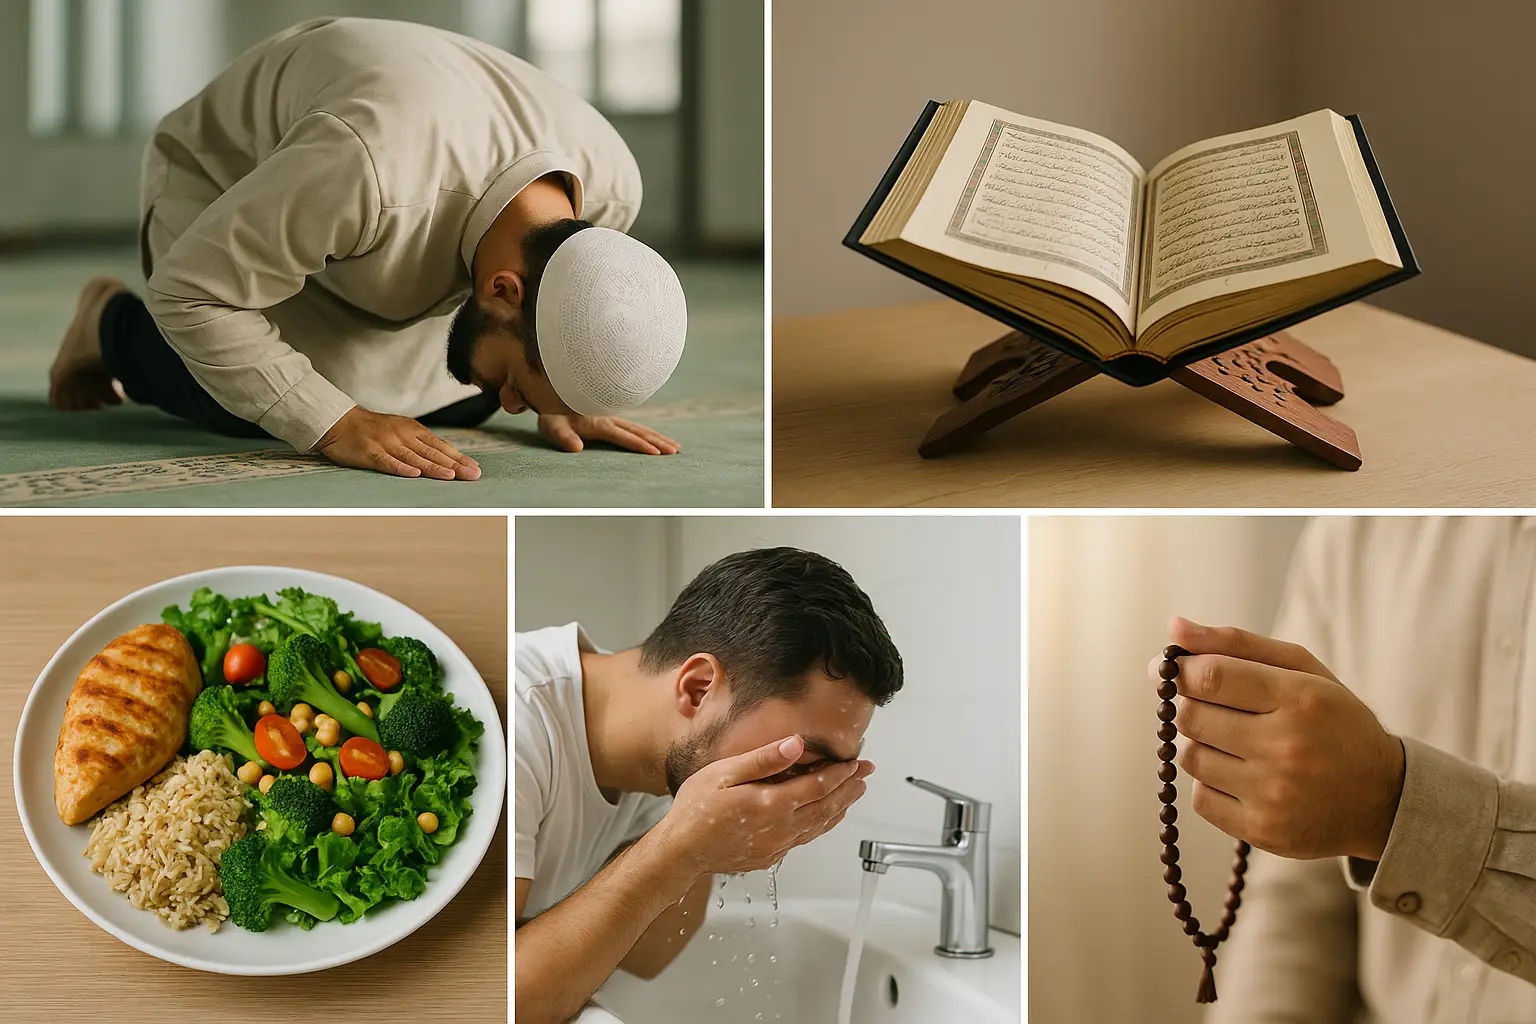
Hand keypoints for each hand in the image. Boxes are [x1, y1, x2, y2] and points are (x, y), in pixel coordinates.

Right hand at [315, 406, 480, 479]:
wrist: (339, 421)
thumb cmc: (373, 429)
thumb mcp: (401, 430)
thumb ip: (421, 443)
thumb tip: (447, 459)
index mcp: (412, 430)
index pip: (440, 446)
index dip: (458, 458)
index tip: (475, 469)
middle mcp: (402, 435)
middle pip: (432, 453)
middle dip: (454, 465)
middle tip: (472, 476)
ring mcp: (386, 443)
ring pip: (414, 458)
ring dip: (433, 467)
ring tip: (451, 476)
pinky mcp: (369, 452)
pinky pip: (386, 461)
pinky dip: (400, 468)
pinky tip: (413, 474)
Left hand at [537, 414, 679, 455]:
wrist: (552, 391)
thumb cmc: (551, 412)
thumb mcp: (552, 425)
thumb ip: (564, 437)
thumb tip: (576, 448)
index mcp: (599, 423)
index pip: (624, 436)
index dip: (640, 445)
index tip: (656, 453)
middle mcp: (610, 419)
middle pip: (640, 431)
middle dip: (658, 441)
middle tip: (675, 451)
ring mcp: (612, 417)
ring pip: (641, 428)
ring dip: (658, 437)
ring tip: (675, 447)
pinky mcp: (611, 417)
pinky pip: (634, 426)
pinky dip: (649, 432)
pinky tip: (656, 437)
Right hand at [652, 735, 873, 877]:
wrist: (680, 851)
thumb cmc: (695, 810)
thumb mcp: (724, 774)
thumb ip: (764, 760)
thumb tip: (796, 745)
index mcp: (771, 804)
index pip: (818, 786)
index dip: (840, 774)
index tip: (855, 762)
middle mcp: (780, 828)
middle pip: (826, 807)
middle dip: (849, 789)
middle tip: (867, 775)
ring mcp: (776, 845)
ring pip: (819, 825)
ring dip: (840, 808)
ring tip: (855, 794)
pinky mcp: (769, 856)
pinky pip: (805, 839)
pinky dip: (822, 825)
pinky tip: (825, 818)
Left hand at [1148, 617, 1404, 860]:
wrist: (1384, 799)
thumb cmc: (1333, 722)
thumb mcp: (1302, 670)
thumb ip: (1236, 644)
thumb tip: (1174, 627)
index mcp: (1300, 699)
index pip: (1210, 677)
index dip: (1177, 670)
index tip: (1169, 668)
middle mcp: (1286, 748)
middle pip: (1191, 717)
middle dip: (1191, 706)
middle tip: (1212, 708)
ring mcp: (1274, 794)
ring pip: (1191, 758)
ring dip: (1200, 745)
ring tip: (1234, 744)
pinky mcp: (1263, 831)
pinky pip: (1200, 798)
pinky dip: (1210, 784)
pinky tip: (1241, 777)